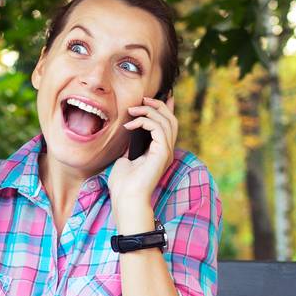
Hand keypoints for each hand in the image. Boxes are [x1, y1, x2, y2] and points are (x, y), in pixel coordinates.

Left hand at [107, 95, 177, 225]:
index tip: (155, 96)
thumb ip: (130, 145)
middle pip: (171, 119)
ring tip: (133, 111)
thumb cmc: (123, 184)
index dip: (165, 108)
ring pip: (167, 121)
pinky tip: (130, 125)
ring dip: (149, 112)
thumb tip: (129, 131)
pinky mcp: (162, 154)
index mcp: (160, 152)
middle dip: (159, 105)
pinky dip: (145, 122)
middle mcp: (166, 151)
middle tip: (143, 99)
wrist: (126, 198)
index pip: (168, 125)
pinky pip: (159, 129)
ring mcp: (166, 152)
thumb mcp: (125, 158)